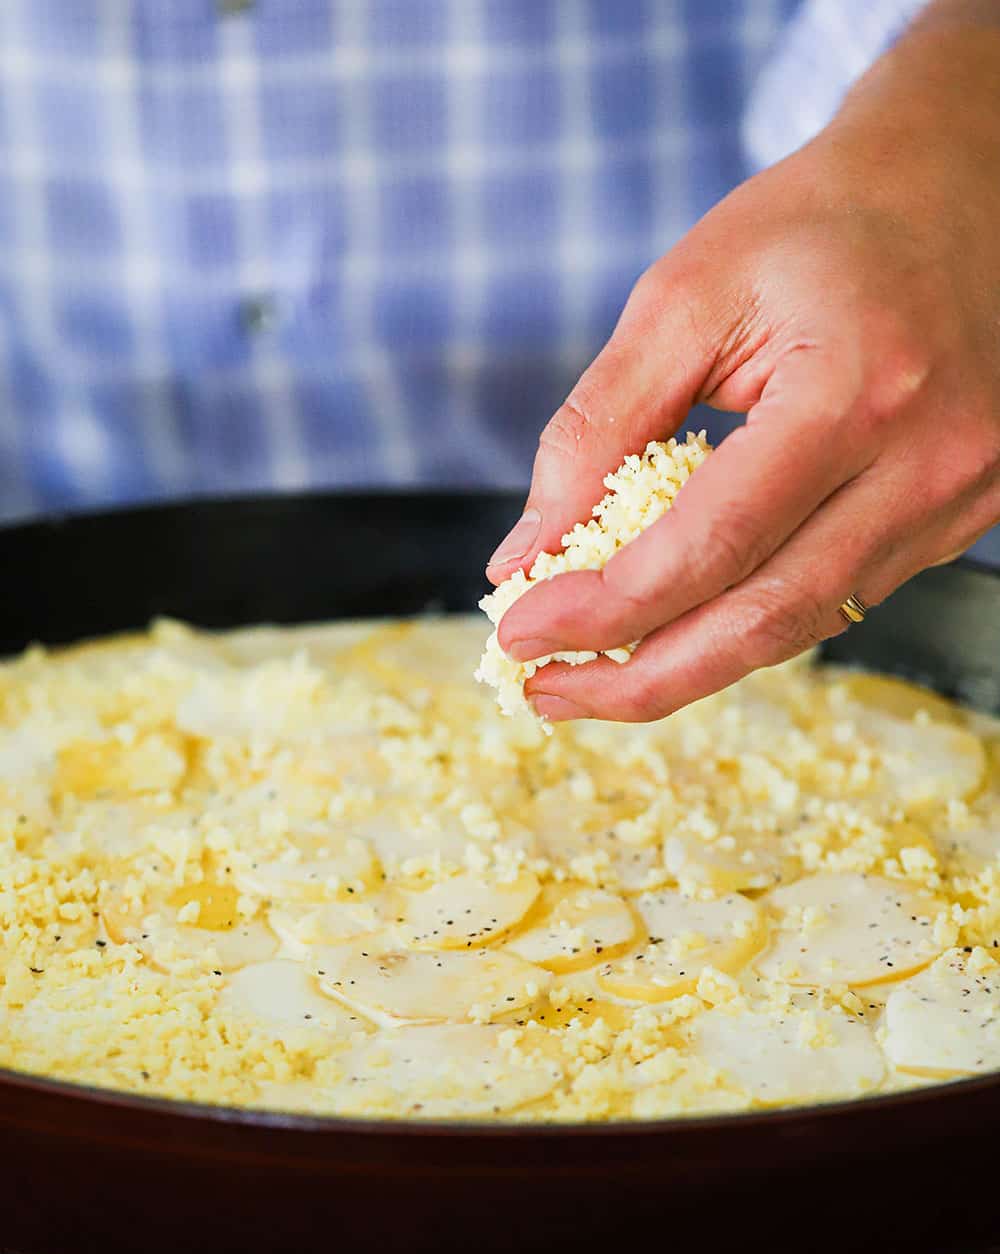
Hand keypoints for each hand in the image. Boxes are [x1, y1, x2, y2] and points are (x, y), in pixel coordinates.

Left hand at [486, 21, 999, 721]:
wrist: (959, 187)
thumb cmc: (814, 227)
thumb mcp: (684, 296)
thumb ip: (598, 426)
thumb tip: (525, 554)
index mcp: (855, 394)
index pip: (711, 548)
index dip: (604, 610)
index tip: (519, 630)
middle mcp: (923, 464)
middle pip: (763, 623)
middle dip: (639, 679)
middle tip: (546, 692)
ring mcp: (957, 500)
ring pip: (802, 626)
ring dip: (689, 665)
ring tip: (594, 673)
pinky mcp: (960, 515)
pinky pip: (837, 598)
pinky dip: (748, 623)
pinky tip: (682, 622)